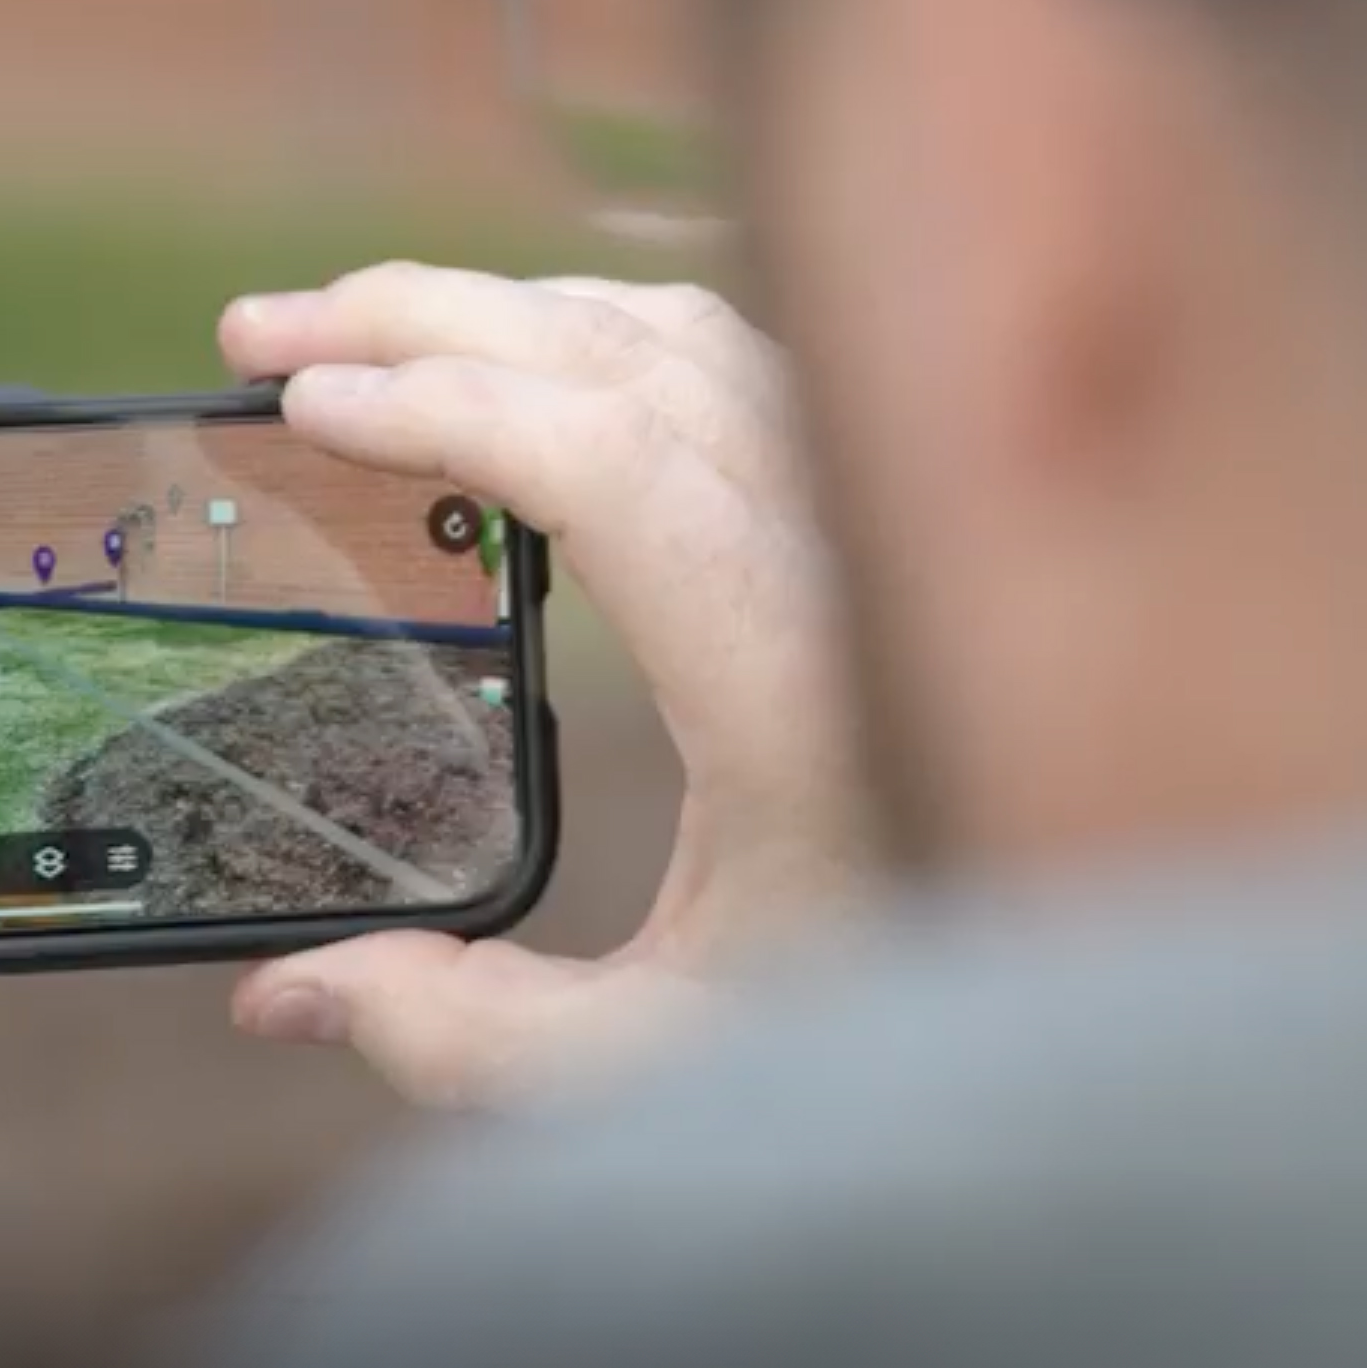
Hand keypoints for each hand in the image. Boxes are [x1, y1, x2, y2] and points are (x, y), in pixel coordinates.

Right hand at [216, 262, 870, 1108]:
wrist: (1104, 951)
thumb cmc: (918, 1009)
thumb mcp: (672, 1059)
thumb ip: (470, 1036)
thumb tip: (285, 998)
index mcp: (797, 671)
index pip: (606, 461)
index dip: (439, 408)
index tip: (302, 407)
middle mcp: (850, 551)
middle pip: (618, 353)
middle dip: (418, 316)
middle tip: (261, 333)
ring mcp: (876, 505)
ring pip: (677, 329)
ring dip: (502, 308)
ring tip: (358, 334)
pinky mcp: (878, 502)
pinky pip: (732, 356)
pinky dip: (596, 329)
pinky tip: (518, 358)